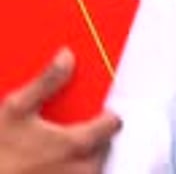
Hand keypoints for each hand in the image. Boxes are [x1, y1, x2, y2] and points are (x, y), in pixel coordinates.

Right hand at [0, 48, 121, 172]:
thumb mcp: (17, 107)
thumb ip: (47, 81)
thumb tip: (66, 58)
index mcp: (74, 143)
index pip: (111, 125)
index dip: (109, 113)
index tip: (103, 107)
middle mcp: (77, 170)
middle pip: (104, 148)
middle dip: (98, 136)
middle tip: (83, 125)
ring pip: (91, 169)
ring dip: (86, 156)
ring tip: (67, 146)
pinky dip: (72, 170)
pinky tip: (55, 163)